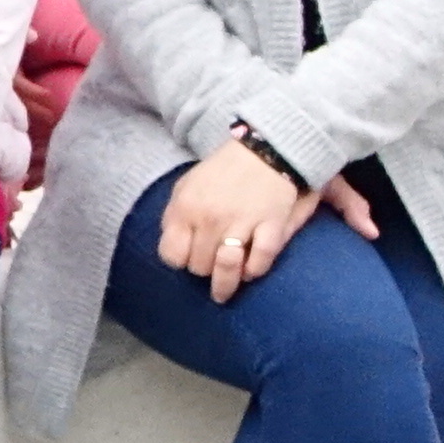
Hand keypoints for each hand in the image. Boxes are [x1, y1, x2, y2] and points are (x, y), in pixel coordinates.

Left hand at [157, 148, 315, 303]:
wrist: (264, 151)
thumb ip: (175, 217)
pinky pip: (260, 259)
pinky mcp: (271, 224)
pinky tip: (250, 272)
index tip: (186, 259)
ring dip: (225, 283)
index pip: (172, 254)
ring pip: (226, 268)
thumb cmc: (221, 172)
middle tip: (209, 267)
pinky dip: (254, 270)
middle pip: (199, 265)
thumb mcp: (186, 187)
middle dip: (203, 270)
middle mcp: (210, 218)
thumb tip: (172, 248)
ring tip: (224, 291)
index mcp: (185, 208)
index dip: (179, 261)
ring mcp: (241, 222)